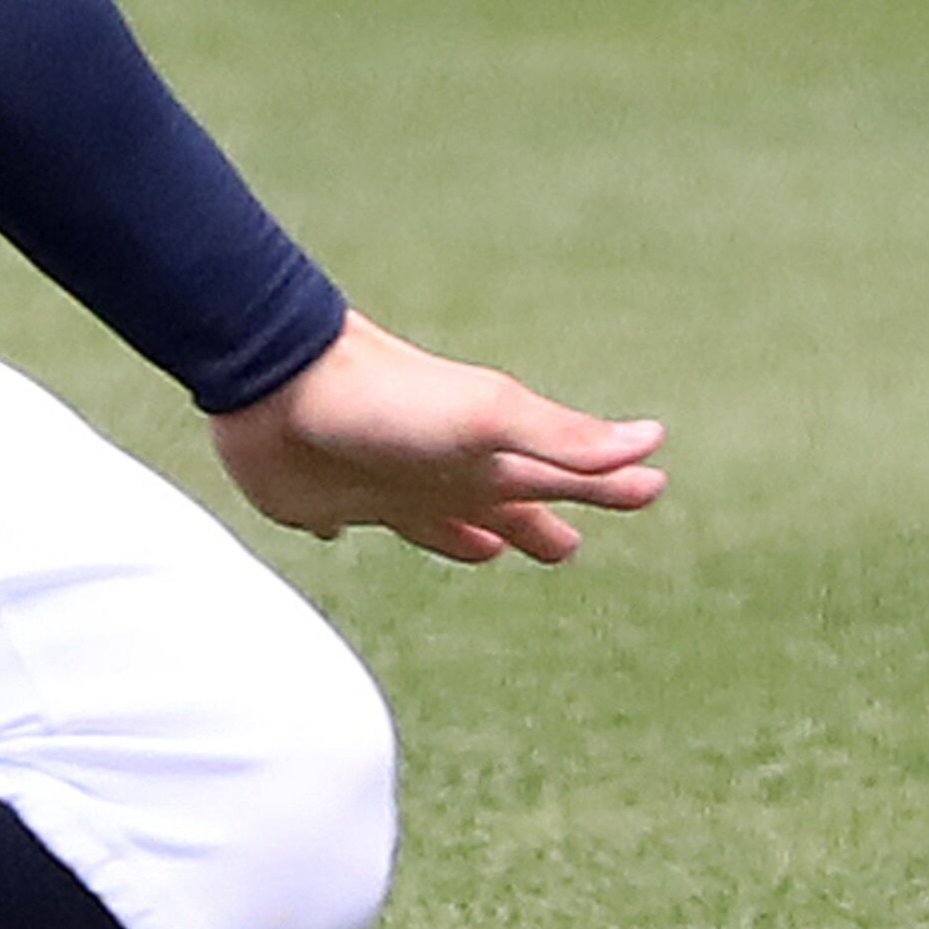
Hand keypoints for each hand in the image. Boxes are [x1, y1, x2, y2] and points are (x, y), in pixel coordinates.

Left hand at [209, 311, 665, 566]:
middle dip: (539, 525)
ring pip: (436, 520)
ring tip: (488, 546)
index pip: (565, 478)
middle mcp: (441, 473)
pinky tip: (342, 535)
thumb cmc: (387, 401)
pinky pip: (345, 522)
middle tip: (569, 547)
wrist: (274, 381)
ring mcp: (383, 486)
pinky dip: (352, 529)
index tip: (652, 486)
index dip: (608, 487)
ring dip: (463, 534)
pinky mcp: (325, 503)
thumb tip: (654, 442)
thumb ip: (562, 438)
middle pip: (505, 507)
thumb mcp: (485, 419)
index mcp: (489, 459)